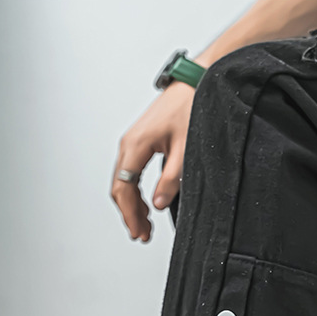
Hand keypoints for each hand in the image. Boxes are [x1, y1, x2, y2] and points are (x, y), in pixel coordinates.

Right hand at [111, 80, 195, 241]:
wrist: (196, 81)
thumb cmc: (192, 106)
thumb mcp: (186, 149)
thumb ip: (171, 179)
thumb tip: (159, 204)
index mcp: (136, 145)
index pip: (124, 189)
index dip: (130, 214)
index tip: (140, 232)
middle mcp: (129, 142)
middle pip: (120, 187)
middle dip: (129, 213)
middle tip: (143, 235)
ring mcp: (133, 140)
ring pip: (124, 180)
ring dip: (132, 203)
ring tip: (145, 224)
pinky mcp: (141, 139)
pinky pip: (131, 170)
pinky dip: (135, 190)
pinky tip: (147, 202)